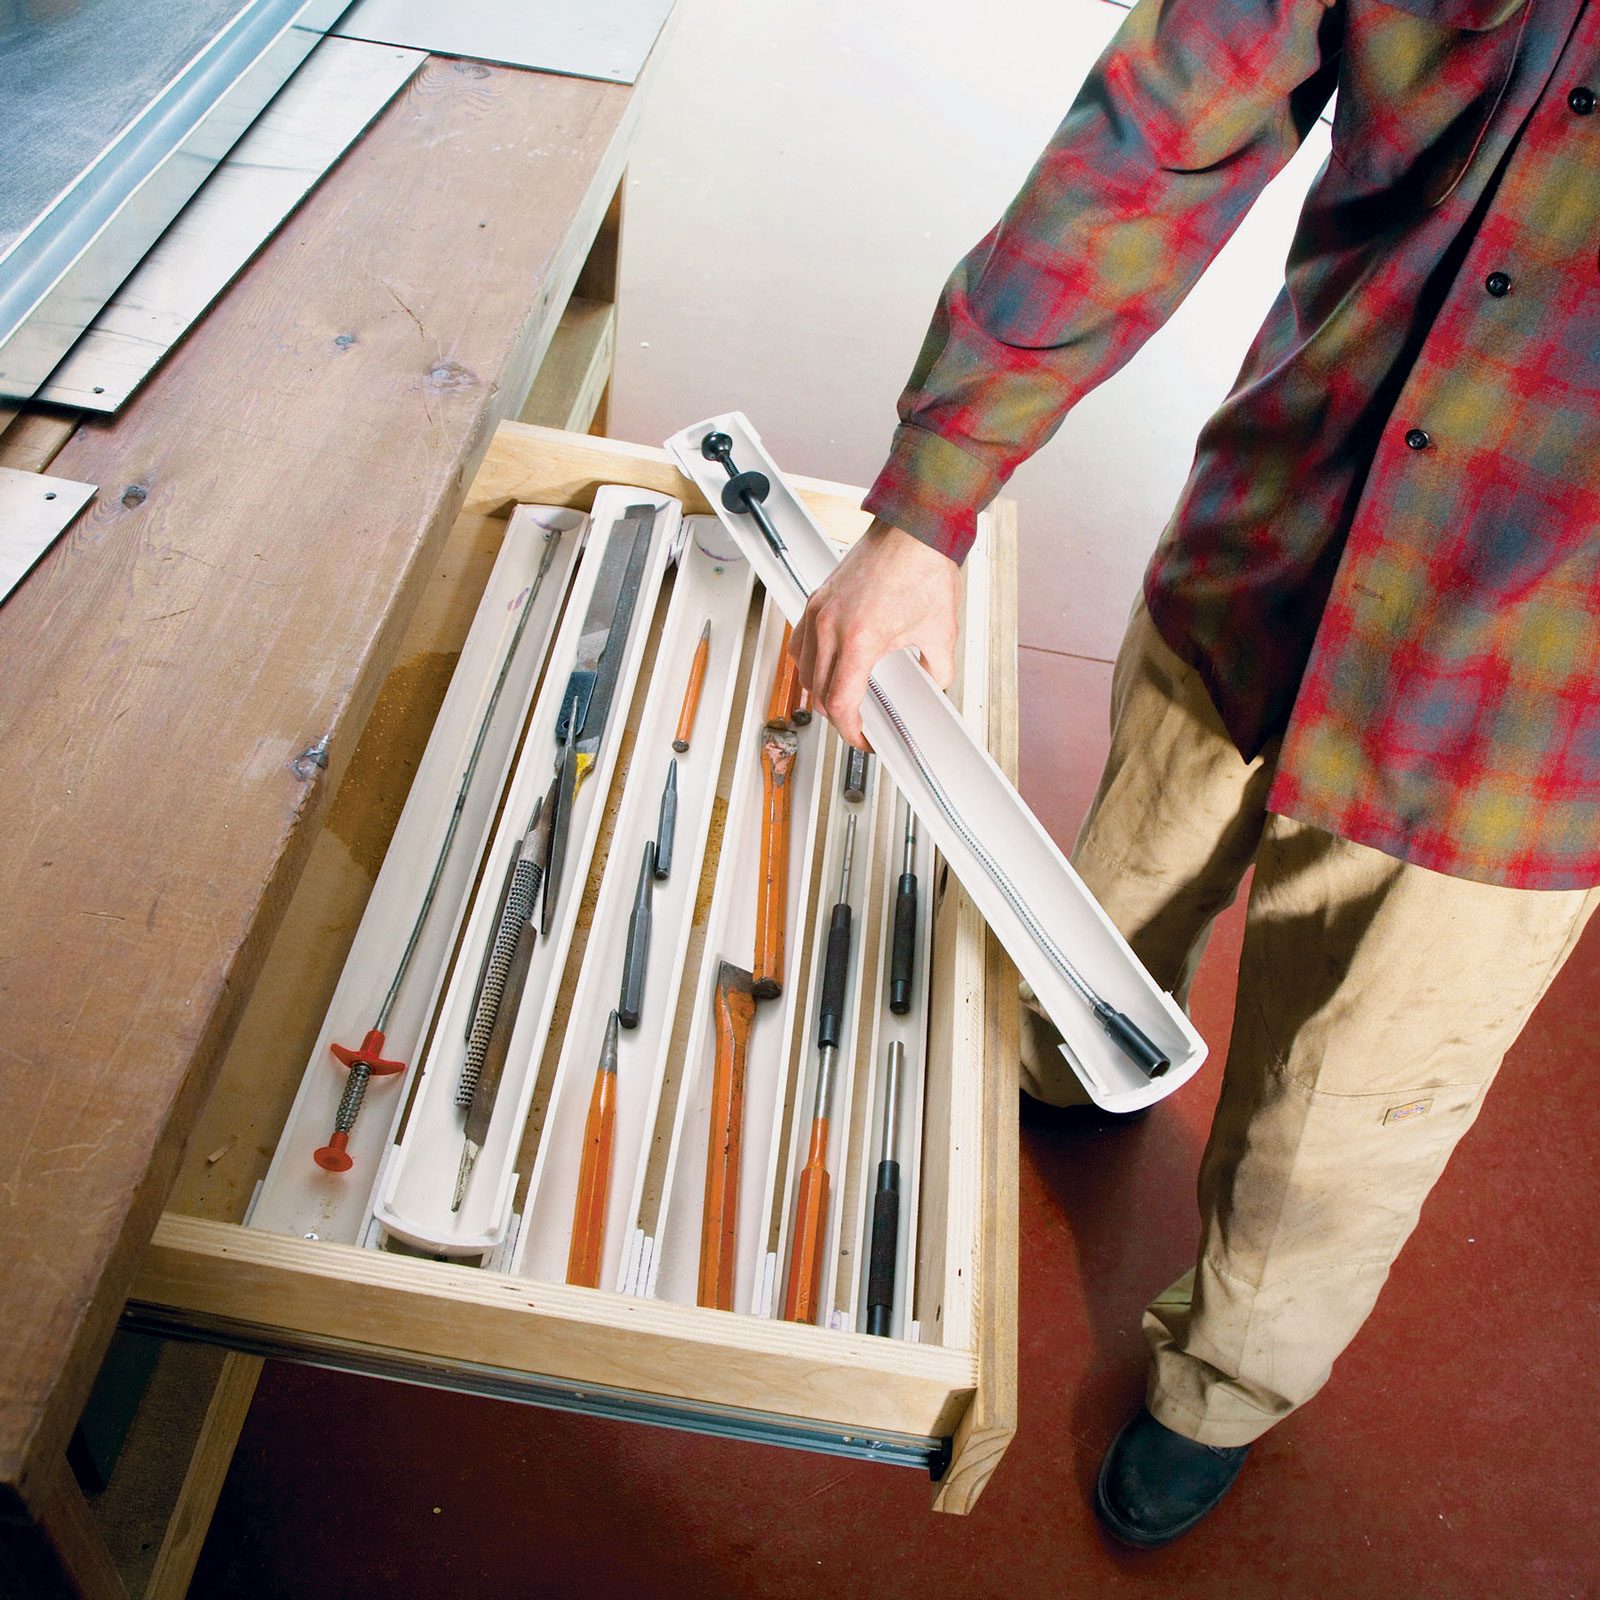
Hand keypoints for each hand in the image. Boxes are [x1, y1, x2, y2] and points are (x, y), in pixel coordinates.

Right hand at [790, 520, 959, 749]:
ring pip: (803, 670)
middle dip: (838, 716)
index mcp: (861, 639)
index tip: (863, 738)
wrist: (914, 528)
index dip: (851, 731)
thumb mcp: (941, 632)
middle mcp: (832, 626)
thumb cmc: (924, 567)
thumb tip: (933, 688)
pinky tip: (825, 665)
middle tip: (859, 722)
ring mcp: (820, 610)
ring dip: (819, 690)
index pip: (840, 704)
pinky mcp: (818, 598)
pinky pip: (800, 642)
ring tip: (842, 697)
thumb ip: (938, 670)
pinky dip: (809, 661)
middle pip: (818, 693)